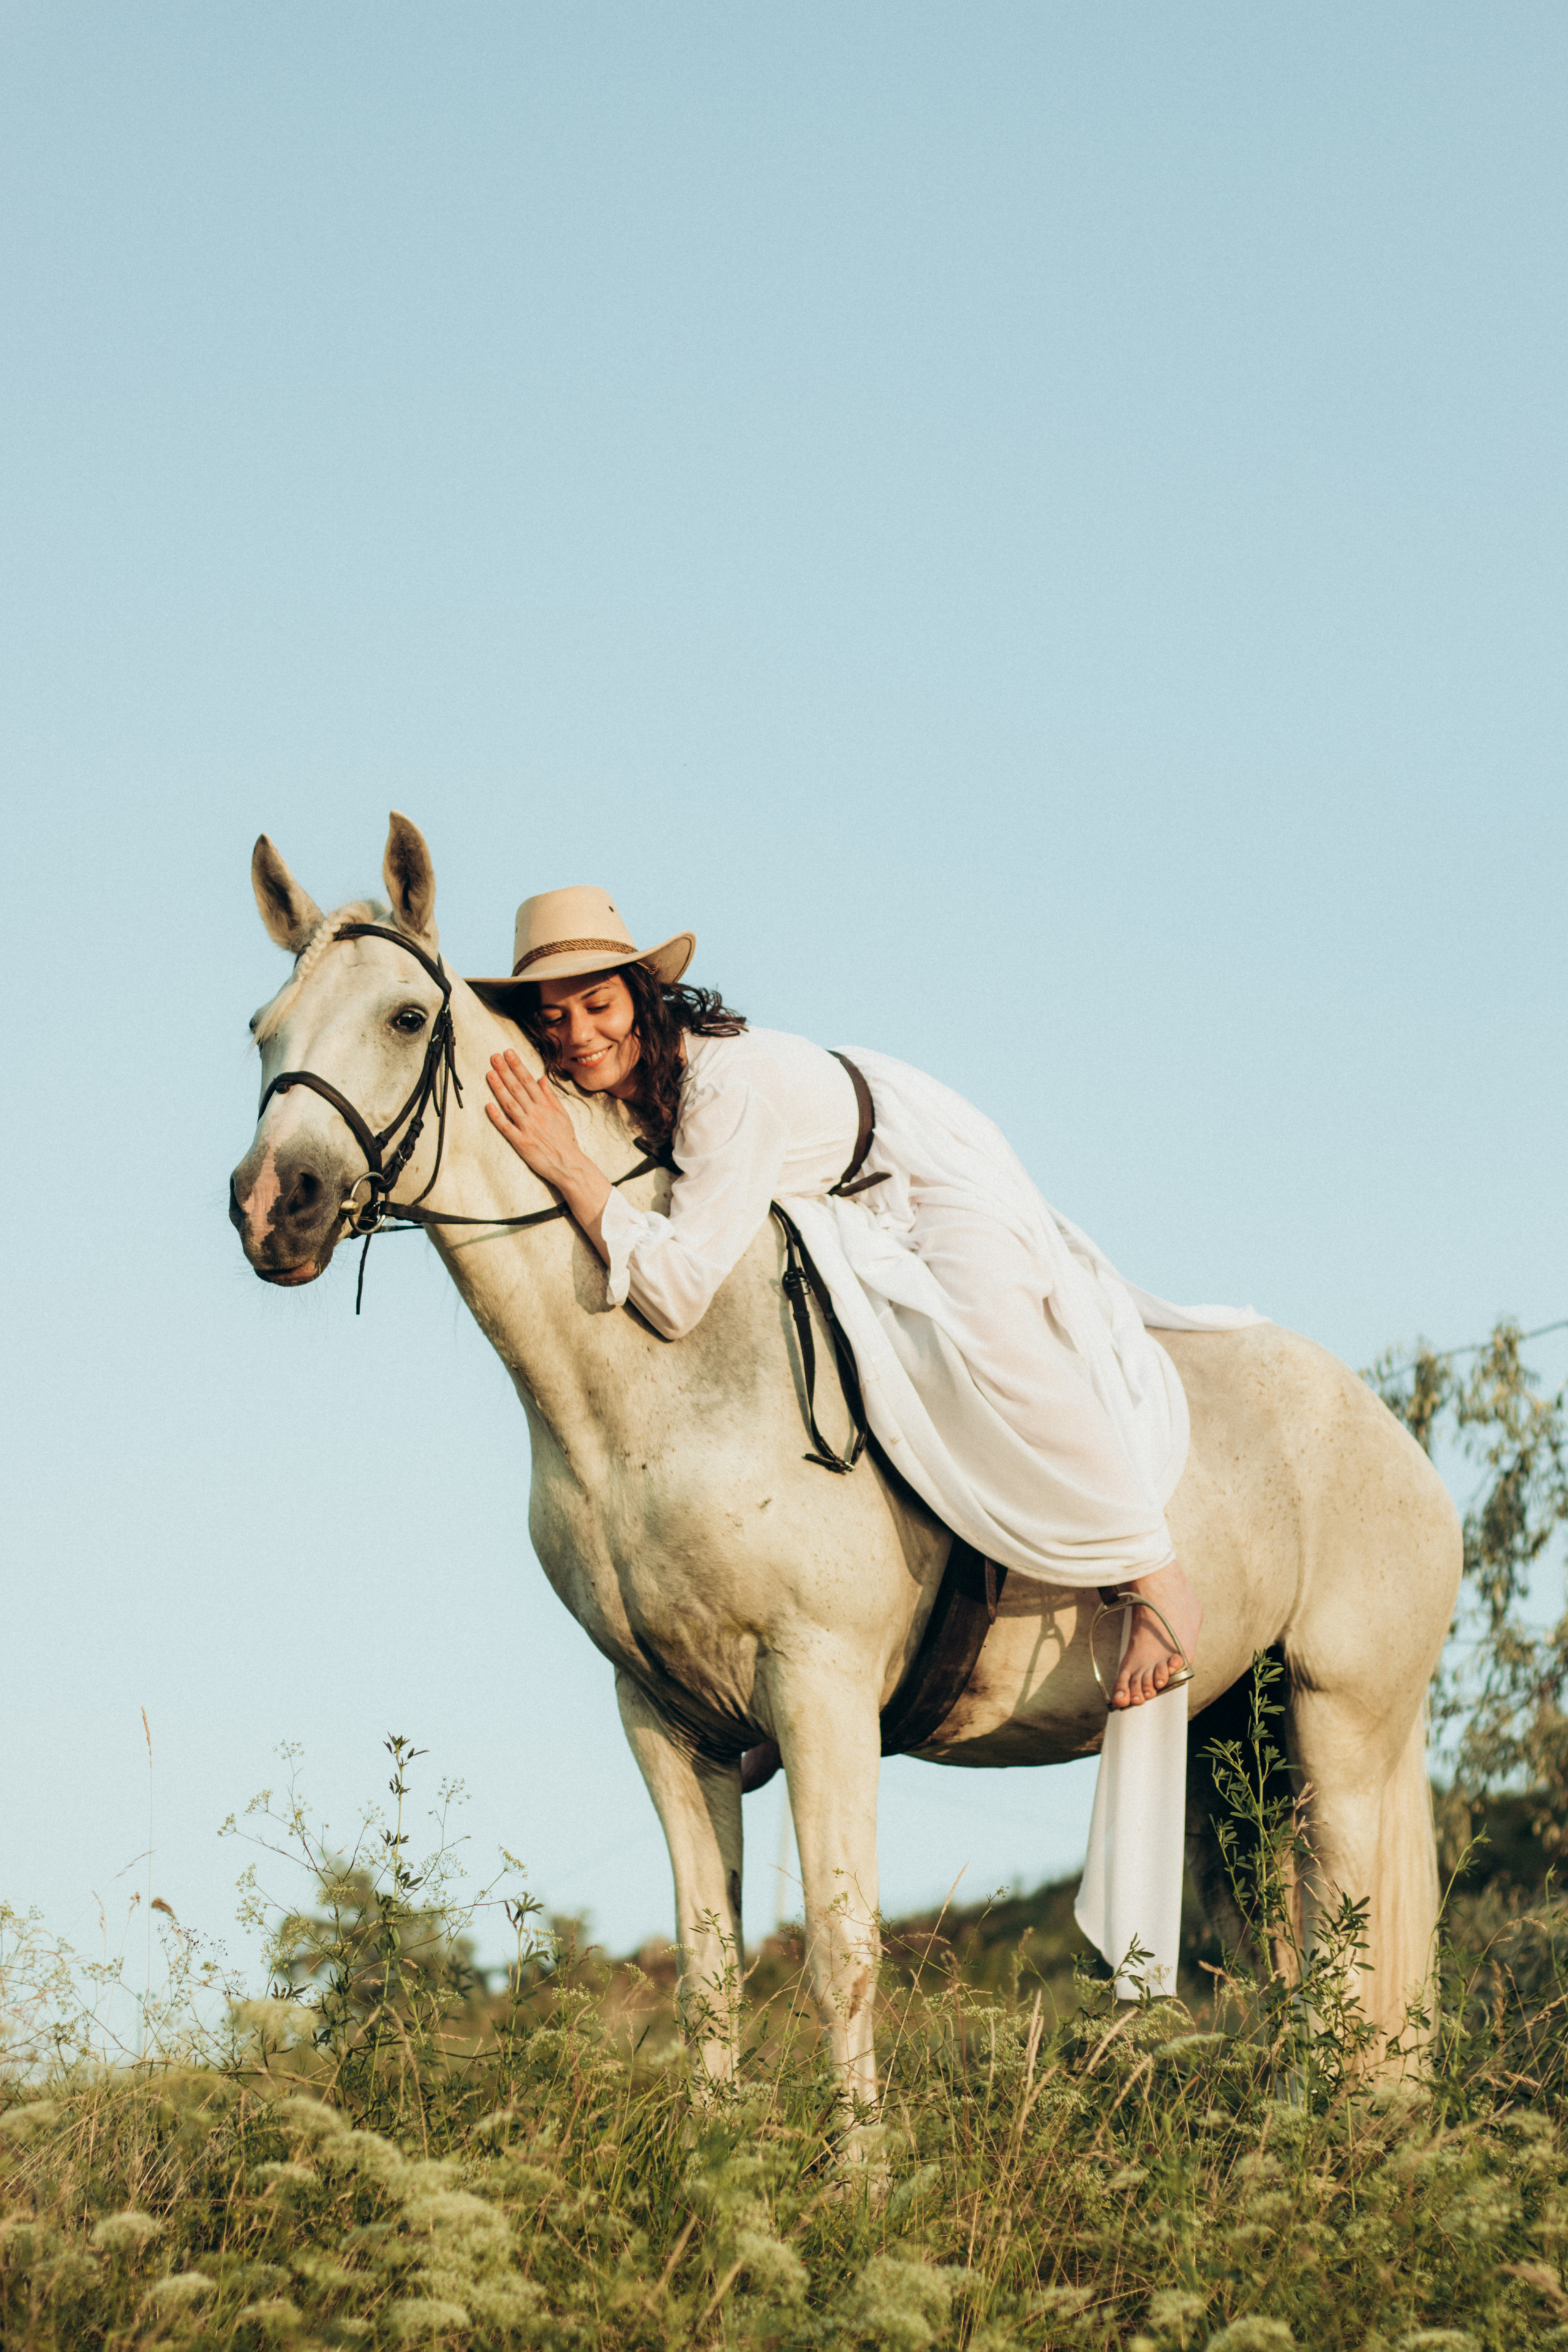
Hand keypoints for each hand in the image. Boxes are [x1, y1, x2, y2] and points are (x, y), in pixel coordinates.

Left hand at [485, 1051, 587, 1187]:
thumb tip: (541, 1079)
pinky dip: (497, 1117)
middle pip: (517, 1089)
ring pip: (510, 1104)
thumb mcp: (562, 1114)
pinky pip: (507, 1127)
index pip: (528, 1081)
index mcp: (546, 1106)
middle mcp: (536, 1114)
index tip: (508, 1053)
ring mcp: (527, 1127)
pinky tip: (488, 1106)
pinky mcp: (521, 1142)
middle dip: (505, 1071)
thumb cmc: (565, 1140)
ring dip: (499, 1088)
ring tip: (490, 1074)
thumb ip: (550, 1096)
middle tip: (495, 1057)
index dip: (517, 1066)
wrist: (569, 1164)